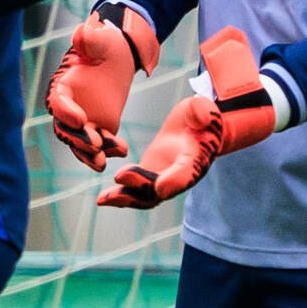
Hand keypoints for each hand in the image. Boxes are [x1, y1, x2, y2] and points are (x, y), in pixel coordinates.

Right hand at [46, 4, 159, 171]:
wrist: (117, 59)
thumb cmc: (104, 46)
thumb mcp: (99, 41)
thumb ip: (89, 39)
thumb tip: (82, 31)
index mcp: (62, 86)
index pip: (58, 102)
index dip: (65, 112)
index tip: (80, 119)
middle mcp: (69, 107)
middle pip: (66, 129)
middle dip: (78, 140)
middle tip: (95, 144)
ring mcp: (83, 120)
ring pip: (80, 143)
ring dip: (89, 154)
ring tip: (102, 160)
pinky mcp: (99, 128)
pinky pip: (99, 146)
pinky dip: (106, 152)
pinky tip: (120, 150)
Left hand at [99, 26, 278, 209]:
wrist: (196, 126)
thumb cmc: (200, 115)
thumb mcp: (203, 108)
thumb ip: (202, 111)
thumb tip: (202, 117)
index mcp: (195, 159)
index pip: (187, 173)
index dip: (176, 181)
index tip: (160, 187)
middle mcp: (179, 176)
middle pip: (162, 190)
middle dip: (140, 187)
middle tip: (120, 178)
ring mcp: (164, 178)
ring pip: (146, 196)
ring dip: (126, 198)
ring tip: (104, 199)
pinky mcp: (149, 174)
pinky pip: (135, 190)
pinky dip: (120, 195)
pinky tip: (103, 199)